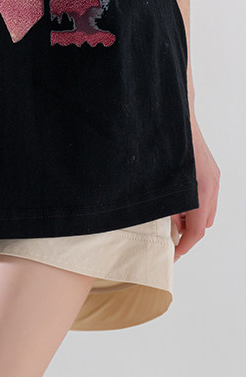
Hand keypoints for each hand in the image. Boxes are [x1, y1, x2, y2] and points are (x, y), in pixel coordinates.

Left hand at [172, 113, 219, 259]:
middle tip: (170, 235)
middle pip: (203, 224)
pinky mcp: (213, 172)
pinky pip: (208, 198)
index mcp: (199, 195)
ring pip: (207, 212)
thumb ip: (167, 212)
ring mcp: (214, 179)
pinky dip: (196, 206)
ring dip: (192, 219)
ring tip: (173, 217)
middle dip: (188, 233)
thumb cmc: (165, 154)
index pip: (195, 232)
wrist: (176, 122)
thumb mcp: (162, 190)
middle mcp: (211, 188)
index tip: (173, 255)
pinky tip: (180, 201)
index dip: (183, 247)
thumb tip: (168, 229)